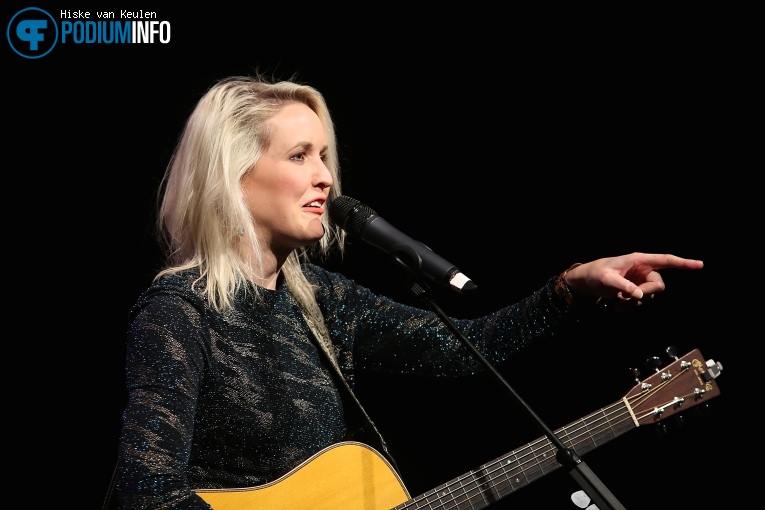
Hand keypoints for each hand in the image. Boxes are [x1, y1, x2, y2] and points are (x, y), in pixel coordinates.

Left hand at [564, 252, 702, 309]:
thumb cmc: (595, 274)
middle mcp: (643, 269)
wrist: (585, 282)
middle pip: (658, 284)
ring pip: (650, 296)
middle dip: (647, 293)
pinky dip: (631, 306)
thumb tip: (639, 295)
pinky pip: (641, 301)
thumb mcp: (606, 279)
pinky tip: (617, 307)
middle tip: (629, 298)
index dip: (683, 263)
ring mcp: (640, 281)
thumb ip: (624, 286)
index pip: (665, 260)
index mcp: (639, 260)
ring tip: (617, 304)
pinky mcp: (635, 291)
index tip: (700, 265)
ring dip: (636, 303)